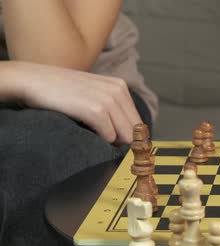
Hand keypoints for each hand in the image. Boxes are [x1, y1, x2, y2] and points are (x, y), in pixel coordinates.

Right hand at [14, 61, 141, 143]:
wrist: (31, 80)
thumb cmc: (60, 91)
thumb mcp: (93, 93)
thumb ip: (112, 108)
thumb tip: (129, 136)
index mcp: (120, 86)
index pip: (138, 122)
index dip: (129, 136)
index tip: (115, 141)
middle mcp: (118, 90)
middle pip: (135, 131)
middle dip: (121, 140)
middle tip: (100, 137)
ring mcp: (108, 99)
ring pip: (125, 136)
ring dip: (109, 140)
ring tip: (89, 130)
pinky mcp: (96, 110)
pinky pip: (109, 137)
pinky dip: (99, 139)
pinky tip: (83, 128)